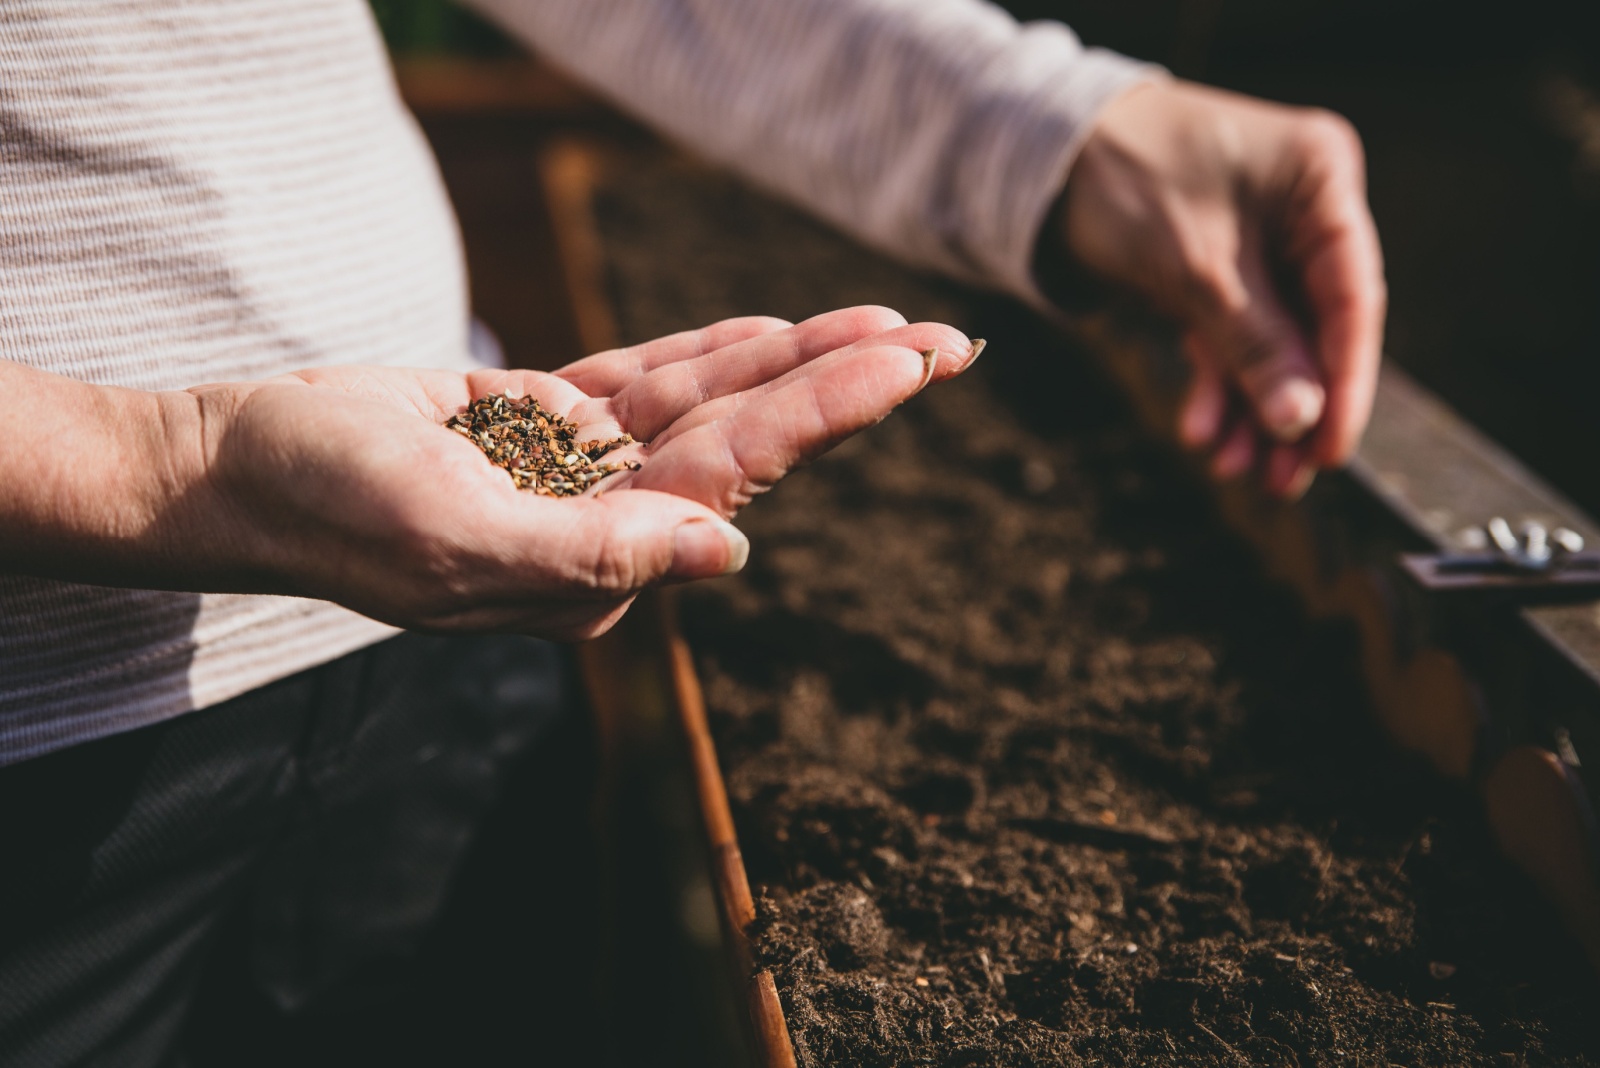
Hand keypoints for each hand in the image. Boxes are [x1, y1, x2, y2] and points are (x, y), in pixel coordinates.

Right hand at [179, 307, 975, 638]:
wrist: (237, 468)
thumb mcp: (457, 540)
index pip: (734, 477)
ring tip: (888, 326)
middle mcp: (603, 522)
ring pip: (708, 404)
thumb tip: (732, 554)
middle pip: (748, 439)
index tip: (908, 363)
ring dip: (793, 361)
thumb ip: (593, 555)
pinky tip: (773, 333)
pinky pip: (643, 382)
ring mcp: (576, 470)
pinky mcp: (540, 423)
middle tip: (949, 343)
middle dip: (845, 388)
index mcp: (596, 565)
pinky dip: (706, 354)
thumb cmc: (332, 509)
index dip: (824, 412)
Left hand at [1057, 80, 1385, 496]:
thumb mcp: (1197, 270)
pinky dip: (1218, 385)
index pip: (1352, 296)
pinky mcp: (1219, 271)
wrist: (1044, 156)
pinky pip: (1231, 338)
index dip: (1345, 382)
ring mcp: (1262, 241)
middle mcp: (1304, 209)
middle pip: (1315, 328)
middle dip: (1293, 410)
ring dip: (1253, 411)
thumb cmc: (1127, 180)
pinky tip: (1201, 432)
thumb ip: (1256, 345)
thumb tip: (1303, 423)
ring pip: (1272, 343)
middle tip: (1283, 484)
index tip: (1330, 452)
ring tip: (1232, 471)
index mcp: (1322, 180)